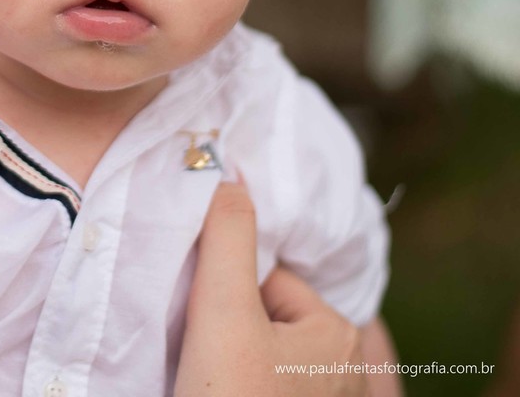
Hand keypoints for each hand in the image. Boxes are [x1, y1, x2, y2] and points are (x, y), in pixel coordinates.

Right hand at [174, 180, 365, 396]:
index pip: (265, 282)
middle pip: (263, 319)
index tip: (204, 332)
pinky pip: (269, 386)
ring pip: (262, 355)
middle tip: (204, 360)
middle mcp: (348, 370)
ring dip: (232, 362)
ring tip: (211, 382)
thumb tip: (227, 177)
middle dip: (228, 331)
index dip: (223, 298)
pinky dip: (244, 387)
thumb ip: (227, 238)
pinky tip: (223, 394)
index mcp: (339, 332)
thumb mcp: (223, 312)